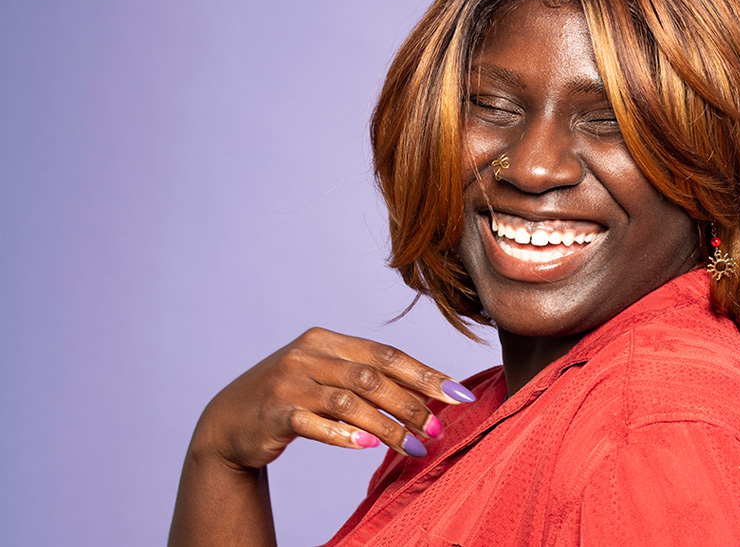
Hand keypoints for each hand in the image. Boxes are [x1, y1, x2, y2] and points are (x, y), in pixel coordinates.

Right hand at [189, 327, 473, 470]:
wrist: (228, 420)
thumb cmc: (293, 396)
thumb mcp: (327, 376)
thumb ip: (368, 378)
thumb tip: (428, 396)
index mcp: (328, 340)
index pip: (387, 354)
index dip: (426, 374)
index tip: (460, 395)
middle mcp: (308, 355)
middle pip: (372, 377)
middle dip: (411, 405)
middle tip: (438, 431)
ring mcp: (289, 383)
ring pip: (349, 402)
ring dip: (387, 427)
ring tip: (415, 447)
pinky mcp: (273, 413)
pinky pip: (314, 424)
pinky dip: (343, 435)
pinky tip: (367, 448)